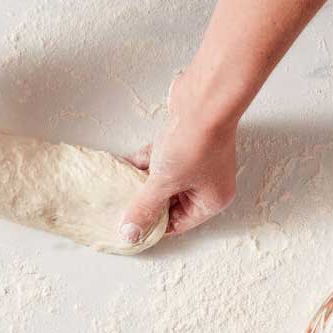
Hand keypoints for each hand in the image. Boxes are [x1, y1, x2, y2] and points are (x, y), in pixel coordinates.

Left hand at [119, 72, 237, 244]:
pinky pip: (163, 159)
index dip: (154, 226)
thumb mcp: (164, 183)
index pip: (178, 224)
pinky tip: (126, 163)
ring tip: (120, 186)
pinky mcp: (186, 141)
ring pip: (166, 179)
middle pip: (171, 202)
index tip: (130, 226)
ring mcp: (198, 161)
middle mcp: (208, 183)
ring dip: (144, 181)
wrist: (203, 100)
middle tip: (122, 206)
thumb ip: (145, 208)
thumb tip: (131, 233)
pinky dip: (146, 162)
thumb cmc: (194, 143)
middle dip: (147, 201)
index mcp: (211, 201)